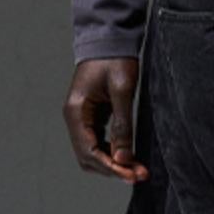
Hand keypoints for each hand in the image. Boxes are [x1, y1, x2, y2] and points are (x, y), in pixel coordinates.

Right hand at [63, 57, 149, 182]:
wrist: (110, 37)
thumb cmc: (115, 59)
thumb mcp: (123, 90)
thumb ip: (123, 126)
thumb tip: (123, 158)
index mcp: (76, 112)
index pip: (89, 151)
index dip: (111, 167)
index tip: (132, 175)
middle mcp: (75, 117)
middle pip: (88, 157)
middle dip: (113, 169)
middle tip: (139, 175)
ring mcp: (82, 117)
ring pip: (93, 152)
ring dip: (113, 163)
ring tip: (137, 169)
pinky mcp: (92, 115)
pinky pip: (99, 142)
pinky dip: (112, 152)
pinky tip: (129, 155)